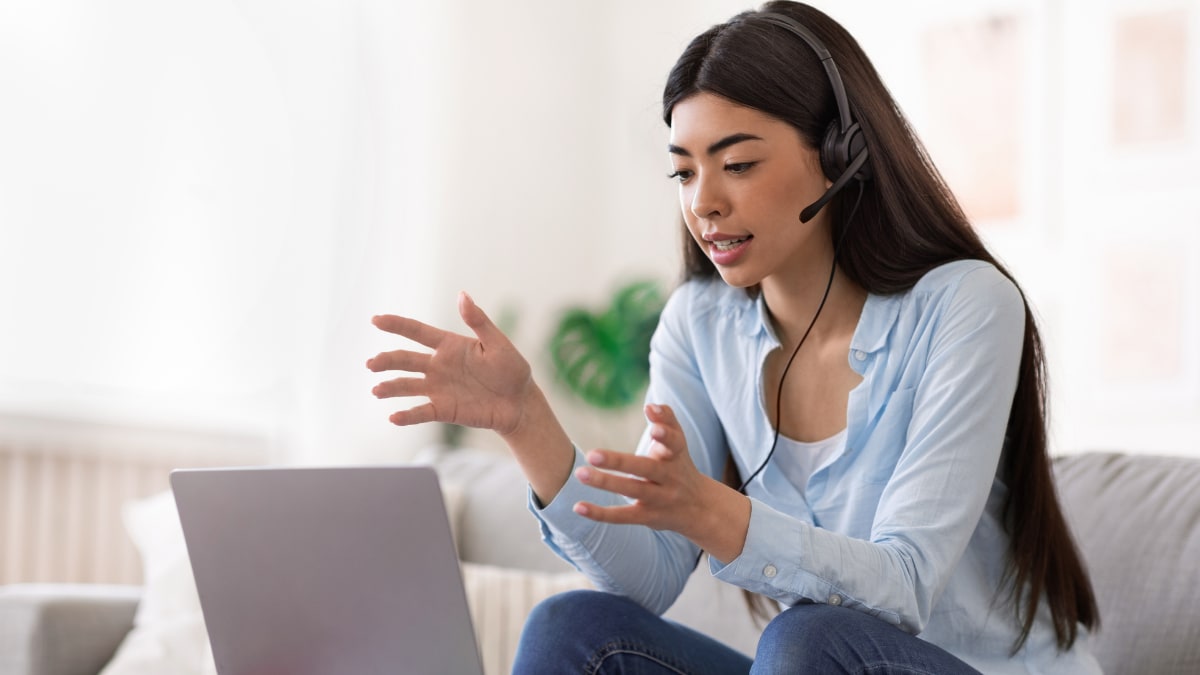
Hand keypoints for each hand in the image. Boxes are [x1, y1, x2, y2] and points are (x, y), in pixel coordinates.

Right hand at [368, 292, 534, 435]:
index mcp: (449, 346)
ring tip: (376, 390)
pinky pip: (421, 412)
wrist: (520, 403)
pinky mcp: (443, 410)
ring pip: (407, 386)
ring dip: (391, 387)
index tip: (376, 320)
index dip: (396, 325)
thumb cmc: (512, 369)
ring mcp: (439, 388)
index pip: (417, 332)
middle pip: (405, 360)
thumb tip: (462, 294)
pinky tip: (393, 418)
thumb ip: (479, 321)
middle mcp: (438, 366)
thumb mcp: (497, 343)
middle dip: (387, 360)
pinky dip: (407, 415)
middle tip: (371, 364)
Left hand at [572, 404, 705, 531]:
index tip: (653, 428)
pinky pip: (623, 516)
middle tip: (591, 454)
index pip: (674, 443)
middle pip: (646, 468)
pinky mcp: (648, 517)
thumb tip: (651, 406)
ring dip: (605, 483)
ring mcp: (659, 499)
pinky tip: (578, 506)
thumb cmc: (679, 466)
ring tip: (580, 473)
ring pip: (632, 490)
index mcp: (676, 455)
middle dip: (619, 462)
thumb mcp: (679, 443)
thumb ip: (667, 419)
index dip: (665, 435)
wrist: (699, 508)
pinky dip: (600, 513)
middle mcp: (670, 477)